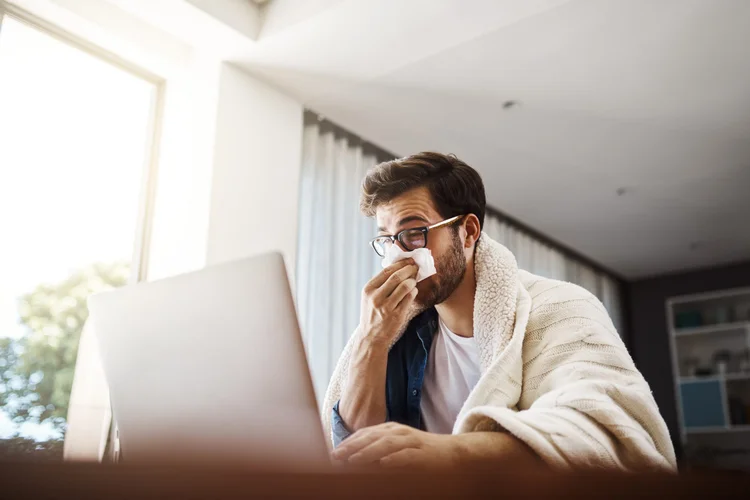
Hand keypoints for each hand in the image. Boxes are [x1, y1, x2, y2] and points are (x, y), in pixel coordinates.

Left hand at [331, 422, 457, 468]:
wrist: (451, 452)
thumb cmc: (419, 451)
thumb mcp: (397, 446)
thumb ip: (378, 449)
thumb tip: (353, 459)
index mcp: (391, 429)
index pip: (365, 432)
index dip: (349, 441)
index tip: (334, 452)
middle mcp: (399, 432)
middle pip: (372, 436)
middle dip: (352, 446)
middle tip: (336, 456)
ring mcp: (411, 441)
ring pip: (386, 444)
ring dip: (368, 452)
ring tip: (352, 460)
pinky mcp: (422, 454)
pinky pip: (406, 456)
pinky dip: (394, 459)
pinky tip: (382, 464)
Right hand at [358, 260, 418, 347]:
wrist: (371, 336)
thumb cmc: (372, 314)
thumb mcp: (370, 297)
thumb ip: (381, 283)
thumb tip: (398, 266)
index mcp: (368, 290)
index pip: (386, 271)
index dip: (400, 264)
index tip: (408, 261)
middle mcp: (376, 297)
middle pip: (397, 277)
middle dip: (409, 270)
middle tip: (415, 267)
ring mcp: (386, 307)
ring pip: (405, 286)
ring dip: (412, 281)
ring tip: (414, 280)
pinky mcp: (397, 315)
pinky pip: (410, 298)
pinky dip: (414, 291)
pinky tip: (413, 291)